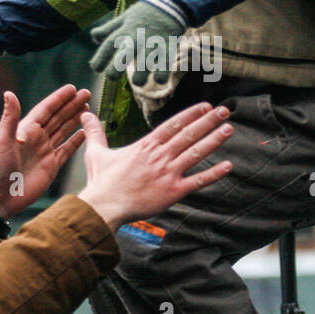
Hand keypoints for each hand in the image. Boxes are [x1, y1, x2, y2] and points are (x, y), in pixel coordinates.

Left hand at [0, 85, 90, 219]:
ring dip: (75, 119)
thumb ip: (10, 117)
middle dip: (72, 105)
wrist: (1, 197)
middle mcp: (37, 138)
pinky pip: (67, 150)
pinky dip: (76, 141)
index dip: (59, 98)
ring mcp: (45, 151)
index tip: (72, 88)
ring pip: (64, 130)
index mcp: (26, 129)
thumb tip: (8, 93)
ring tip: (88, 108)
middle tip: (86, 94)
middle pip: (58, 117)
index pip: (46, 109)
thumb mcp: (3, 140)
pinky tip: (85, 133)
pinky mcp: (52, 166)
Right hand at [76, 102, 232, 229]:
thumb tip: (85, 115)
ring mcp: (168, 173)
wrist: (105, 206)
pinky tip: (228, 166)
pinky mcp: (173, 192)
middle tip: (225, 110)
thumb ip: (95, 132)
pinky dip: (213, 174)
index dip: (191, 114)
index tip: (206, 106)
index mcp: (146, 146)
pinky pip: (197, 181)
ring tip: (229, 128)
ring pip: (196, 153)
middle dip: (209, 121)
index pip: (173, 125)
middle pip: (189, 134)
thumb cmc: (101, 181)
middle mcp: (160, 156)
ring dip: (214, 140)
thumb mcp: (96, 152)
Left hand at [88, 0, 186, 86]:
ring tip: (137, 82)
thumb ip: (109, 28)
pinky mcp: (168, 46)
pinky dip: (162, 73)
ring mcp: (153, 42)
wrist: (169, 3)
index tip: (96, 68)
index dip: (100, 58)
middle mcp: (137, 37)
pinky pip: (165, 62)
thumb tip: (94, 37)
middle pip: (124, 55)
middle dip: (115, 68)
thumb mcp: (124, 17)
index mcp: (124, 30)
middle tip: (111, 77)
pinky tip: (158, 80)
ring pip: (145, 62)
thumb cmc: (144, 13)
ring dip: (140, 75)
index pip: (108, 45)